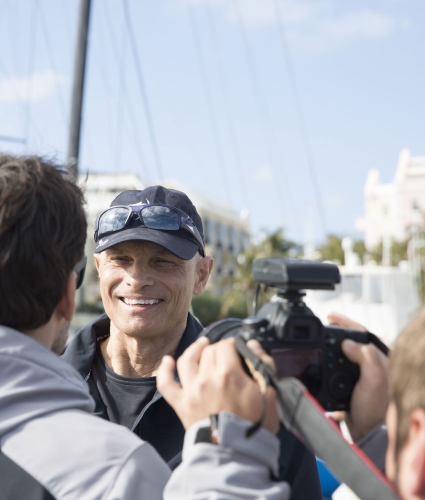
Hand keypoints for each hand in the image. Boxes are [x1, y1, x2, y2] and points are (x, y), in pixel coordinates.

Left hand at [157, 337, 278, 433]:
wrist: (236, 455)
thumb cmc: (255, 425)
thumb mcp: (269, 393)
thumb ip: (263, 364)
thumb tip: (252, 344)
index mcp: (229, 373)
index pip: (226, 345)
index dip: (233, 344)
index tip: (238, 349)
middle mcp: (206, 378)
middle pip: (209, 351)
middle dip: (218, 348)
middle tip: (226, 355)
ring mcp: (191, 391)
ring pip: (186, 359)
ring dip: (194, 349)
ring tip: (202, 345)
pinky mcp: (181, 404)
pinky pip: (166, 384)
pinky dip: (164, 370)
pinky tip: (168, 361)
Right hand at [327, 312, 388, 441]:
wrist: (369, 436)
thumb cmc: (377, 409)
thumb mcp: (374, 380)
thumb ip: (365, 359)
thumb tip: (348, 343)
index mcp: (376, 359)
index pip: (360, 334)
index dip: (344, 322)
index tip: (330, 316)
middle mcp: (368, 366)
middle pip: (349, 342)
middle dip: (334, 333)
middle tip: (320, 327)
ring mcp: (357, 377)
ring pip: (339, 356)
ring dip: (328, 349)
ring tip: (316, 343)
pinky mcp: (347, 388)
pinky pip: (333, 372)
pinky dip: (324, 366)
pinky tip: (317, 365)